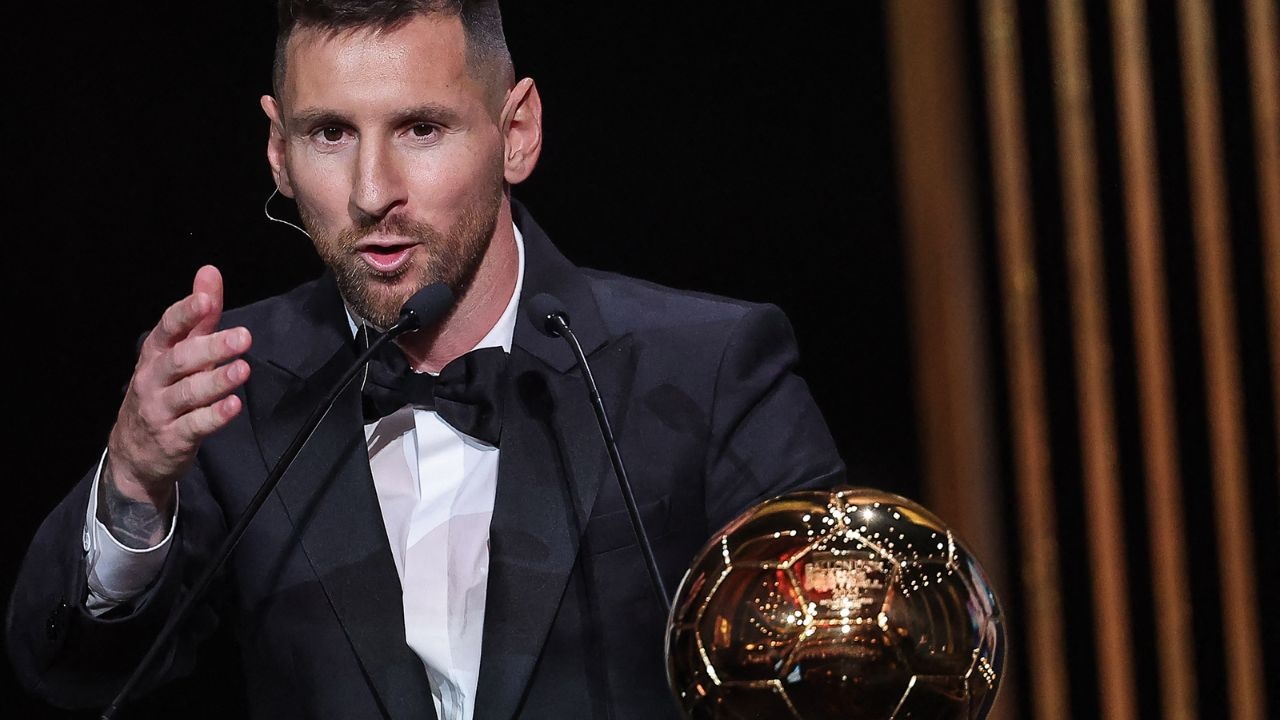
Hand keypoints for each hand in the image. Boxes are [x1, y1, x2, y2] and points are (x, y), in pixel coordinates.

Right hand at [105, 265, 251, 509]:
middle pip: (180, 359)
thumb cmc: (163, 392)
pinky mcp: (173, 439)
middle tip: (243, 336)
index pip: (168, 328)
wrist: (135, 454)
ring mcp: (161, 410)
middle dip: (211, 347)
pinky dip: (214, 416)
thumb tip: (210, 272)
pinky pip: (194, 426)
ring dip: (216, 380)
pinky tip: (233, 406)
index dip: (186, 314)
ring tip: (242, 369)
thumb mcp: (178, 352)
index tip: (206, 300)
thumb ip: (199, 317)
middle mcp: (153, 379)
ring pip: (188, 393)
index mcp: (155, 354)